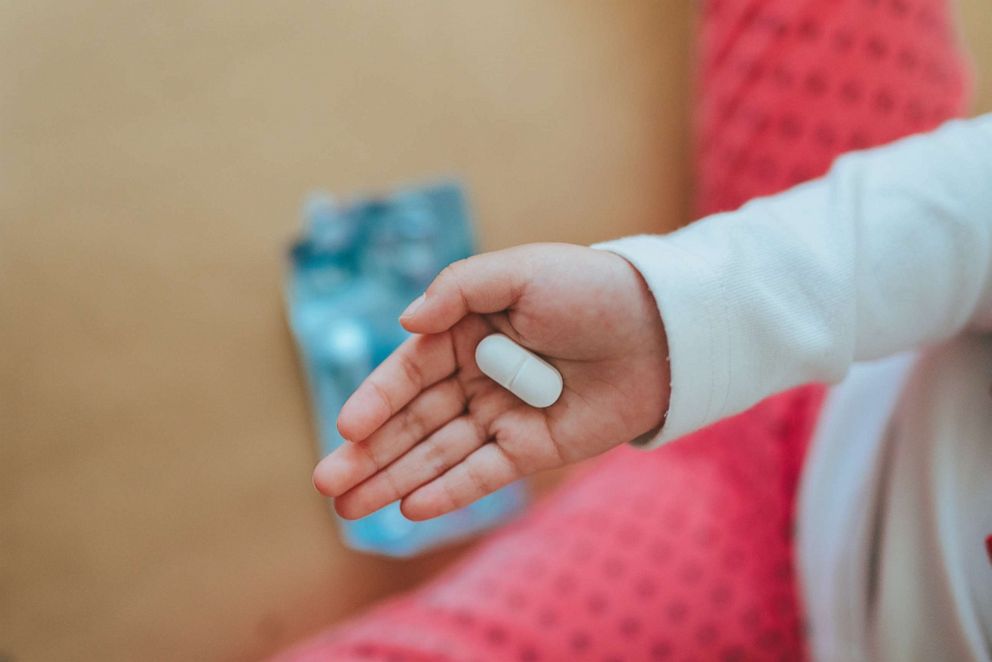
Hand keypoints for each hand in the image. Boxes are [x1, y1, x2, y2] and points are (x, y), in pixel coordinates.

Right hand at [312, 243, 669, 520]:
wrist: (660, 327)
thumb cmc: (588, 287)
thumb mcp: (519, 271)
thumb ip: (457, 290)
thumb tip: (405, 322)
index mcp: (466, 333)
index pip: (409, 373)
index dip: (376, 402)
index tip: (345, 430)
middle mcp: (476, 378)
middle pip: (412, 423)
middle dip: (368, 455)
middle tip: (326, 486)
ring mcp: (502, 417)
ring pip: (438, 454)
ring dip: (395, 481)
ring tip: (350, 508)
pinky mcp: (533, 449)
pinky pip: (484, 474)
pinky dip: (450, 491)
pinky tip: (412, 509)